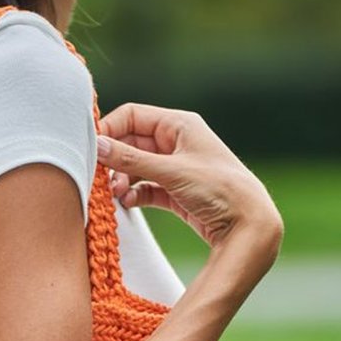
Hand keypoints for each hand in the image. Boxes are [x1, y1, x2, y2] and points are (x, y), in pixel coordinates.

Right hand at [96, 102, 283, 263]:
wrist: (247, 225)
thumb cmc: (218, 189)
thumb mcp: (171, 171)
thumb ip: (131, 160)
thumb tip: (97, 145)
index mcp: (179, 125)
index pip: (133, 115)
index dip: (110, 129)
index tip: (92, 149)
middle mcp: (176, 143)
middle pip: (131, 142)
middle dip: (114, 159)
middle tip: (98, 177)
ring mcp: (175, 168)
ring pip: (136, 167)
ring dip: (121, 179)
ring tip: (115, 193)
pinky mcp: (175, 192)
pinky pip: (146, 188)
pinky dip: (134, 194)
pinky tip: (128, 203)